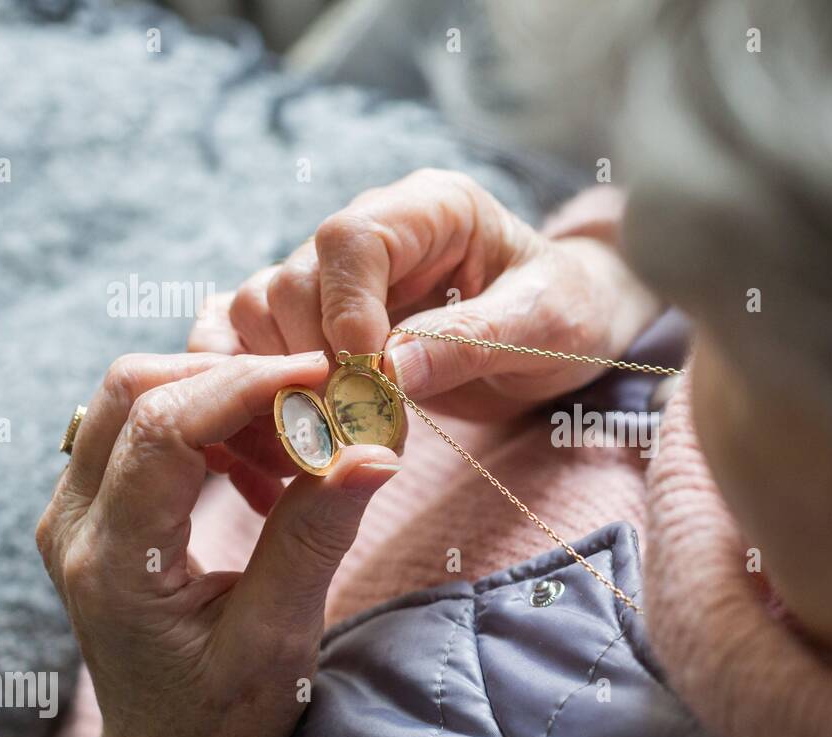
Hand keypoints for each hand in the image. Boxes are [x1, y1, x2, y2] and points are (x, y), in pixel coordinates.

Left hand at [35, 352, 398, 736]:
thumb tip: (375, 450)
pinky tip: (265, 465)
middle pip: (132, 390)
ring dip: (222, 396)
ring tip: (297, 438)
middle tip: (316, 399)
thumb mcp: (279, 636)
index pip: (162, 428)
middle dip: (232, 376)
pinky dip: (212, 422)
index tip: (325, 376)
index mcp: (113, 563)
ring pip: (135, 397)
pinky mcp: (98, 509)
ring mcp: (77, 513)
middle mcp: (75, 526)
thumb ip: (316, 535)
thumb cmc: (222, 717)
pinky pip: (144, 426)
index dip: (247, 385)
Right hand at [189, 170, 662, 419]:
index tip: (363, 368)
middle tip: (356, 421)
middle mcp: (373, 235)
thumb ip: (472, 340)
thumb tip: (389, 369)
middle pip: (291, 280)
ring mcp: (341, 282)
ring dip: (284, 381)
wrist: (568, 335)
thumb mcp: (544, 326)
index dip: (343, 305)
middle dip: (311, 357)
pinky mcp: (325, 327)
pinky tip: (306, 433)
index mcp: (431, 209)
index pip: (350, 238)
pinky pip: (261, 347)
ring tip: (340, 433)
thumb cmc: (570, 314)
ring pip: (261, 315)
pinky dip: (266, 391)